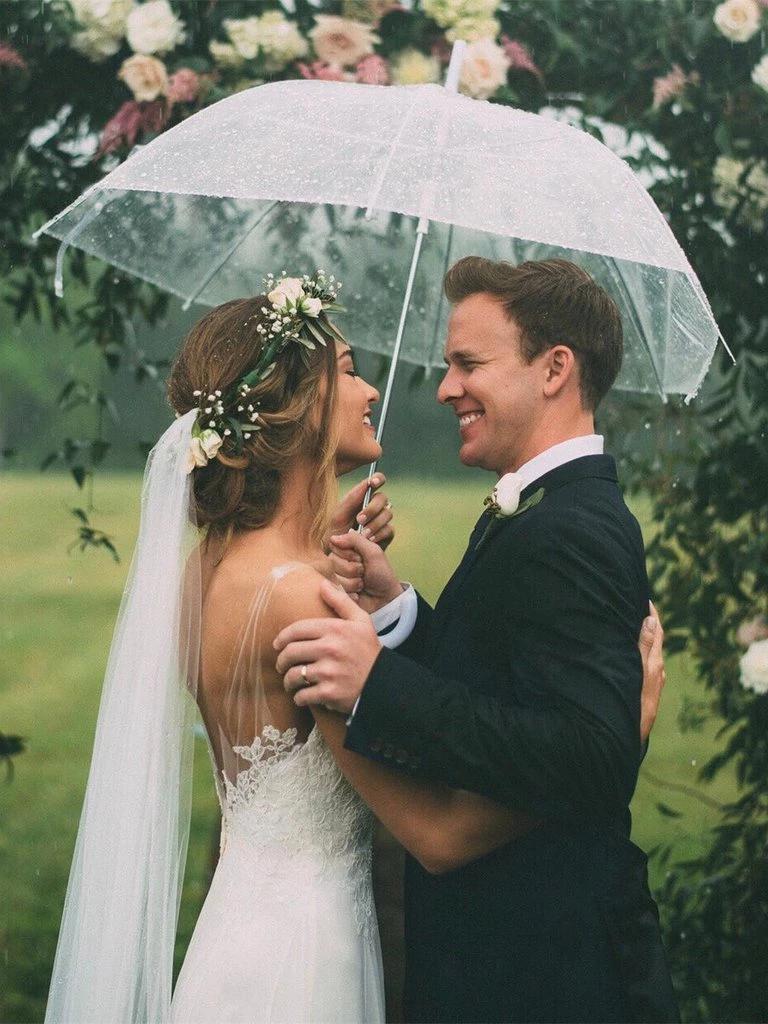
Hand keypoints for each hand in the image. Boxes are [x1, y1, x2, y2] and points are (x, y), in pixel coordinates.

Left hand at [274, 579, 381, 713]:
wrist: (384, 684)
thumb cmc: (369, 651)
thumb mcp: (361, 622)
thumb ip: (341, 602)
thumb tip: (322, 584)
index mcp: (335, 629)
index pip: (297, 630)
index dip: (282, 638)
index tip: (277, 645)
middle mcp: (330, 649)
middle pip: (290, 652)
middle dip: (281, 661)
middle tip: (281, 665)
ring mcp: (329, 672)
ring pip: (293, 675)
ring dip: (288, 681)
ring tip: (290, 682)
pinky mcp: (329, 693)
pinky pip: (302, 696)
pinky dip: (299, 698)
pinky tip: (301, 696)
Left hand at [327, 474, 393, 549]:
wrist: (337, 553)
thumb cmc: (335, 532)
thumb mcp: (338, 515)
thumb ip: (352, 499)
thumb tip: (367, 484)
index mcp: (363, 496)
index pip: (377, 480)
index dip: (378, 478)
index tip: (374, 483)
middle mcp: (375, 505)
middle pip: (383, 498)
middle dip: (372, 509)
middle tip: (359, 520)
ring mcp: (382, 519)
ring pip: (387, 514)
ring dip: (374, 524)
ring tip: (362, 534)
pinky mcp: (386, 534)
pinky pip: (389, 529)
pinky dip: (378, 534)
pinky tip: (369, 540)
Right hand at [328, 529, 402, 613]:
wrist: (386, 598)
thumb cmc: (381, 574)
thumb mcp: (373, 551)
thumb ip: (355, 540)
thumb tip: (333, 537)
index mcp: (344, 550)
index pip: (334, 546)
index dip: (349, 554)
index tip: (361, 558)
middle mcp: (336, 563)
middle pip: (332, 562)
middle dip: (352, 569)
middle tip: (363, 572)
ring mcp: (334, 579)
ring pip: (334, 578)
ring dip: (352, 582)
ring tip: (361, 584)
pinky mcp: (335, 593)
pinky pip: (335, 592)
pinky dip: (350, 593)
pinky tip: (357, 594)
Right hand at [638, 601, 665, 742]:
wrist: (629, 734)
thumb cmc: (634, 703)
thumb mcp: (640, 670)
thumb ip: (645, 646)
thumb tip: (652, 620)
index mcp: (655, 663)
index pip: (657, 632)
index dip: (653, 616)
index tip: (646, 600)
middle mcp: (655, 671)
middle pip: (654, 642)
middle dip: (648, 625)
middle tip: (636, 608)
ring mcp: (650, 682)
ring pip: (648, 654)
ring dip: (642, 639)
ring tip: (630, 626)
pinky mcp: (644, 691)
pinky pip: (642, 665)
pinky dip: (638, 653)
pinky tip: (630, 655)